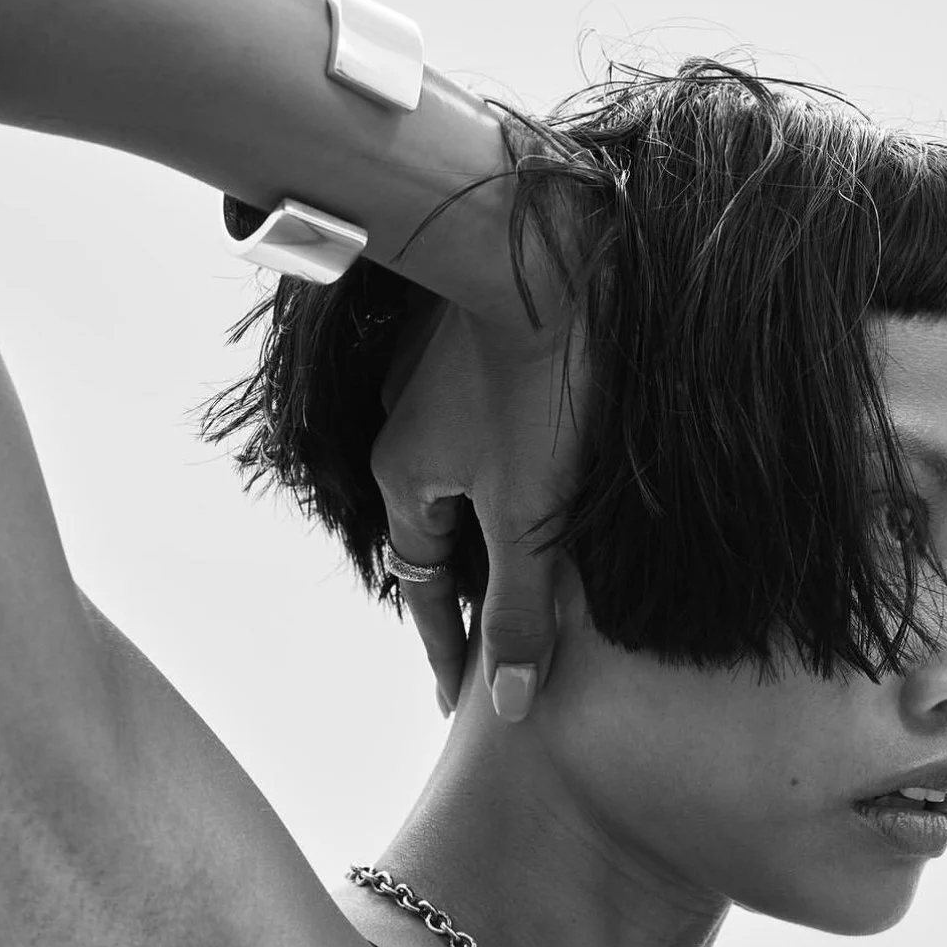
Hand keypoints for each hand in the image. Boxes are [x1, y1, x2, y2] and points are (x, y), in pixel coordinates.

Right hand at [371, 290, 584, 720]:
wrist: (537, 241)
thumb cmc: (537, 379)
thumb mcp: (531, 511)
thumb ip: (520, 605)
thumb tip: (509, 704)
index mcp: (407, 479)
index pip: (423, 590)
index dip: (445, 648)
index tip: (458, 698)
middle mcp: (405, 432)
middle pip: (436, 533)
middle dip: (462, 587)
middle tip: (492, 636)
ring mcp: (432, 381)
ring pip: (459, 478)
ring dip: (486, 523)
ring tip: (522, 561)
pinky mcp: (470, 341)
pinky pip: (480, 429)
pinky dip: (503, 467)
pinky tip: (541, 468)